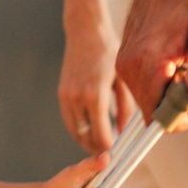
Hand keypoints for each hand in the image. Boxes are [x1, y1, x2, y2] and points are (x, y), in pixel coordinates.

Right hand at [58, 0, 125, 148]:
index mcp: (95, 95)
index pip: (101, 135)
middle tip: (112, 155)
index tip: (120, 154)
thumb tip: (125, 131)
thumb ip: (126, 108)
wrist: (85, 31)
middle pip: (86, 138)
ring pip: (75, 132)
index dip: (110, 149)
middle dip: (99, 149)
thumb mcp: (123, 80)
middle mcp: (77, 98)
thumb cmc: (109, 52)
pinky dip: (79, 130)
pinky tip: (92, 131)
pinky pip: (69, 121)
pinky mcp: (62, 94)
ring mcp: (66, 97)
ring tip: (103, 146)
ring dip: (87, 142)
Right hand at [114, 0, 187, 129]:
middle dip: (181, 100)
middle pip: (156, 111)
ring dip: (173, 87)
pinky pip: (147, 84)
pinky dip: (165, 77)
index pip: (162, 119)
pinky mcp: (125, 58)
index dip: (187, 112)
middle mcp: (128, 68)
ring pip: (152, 98)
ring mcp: (124, 64)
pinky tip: (176, 52)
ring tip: (187, 55)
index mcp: (146, 65)